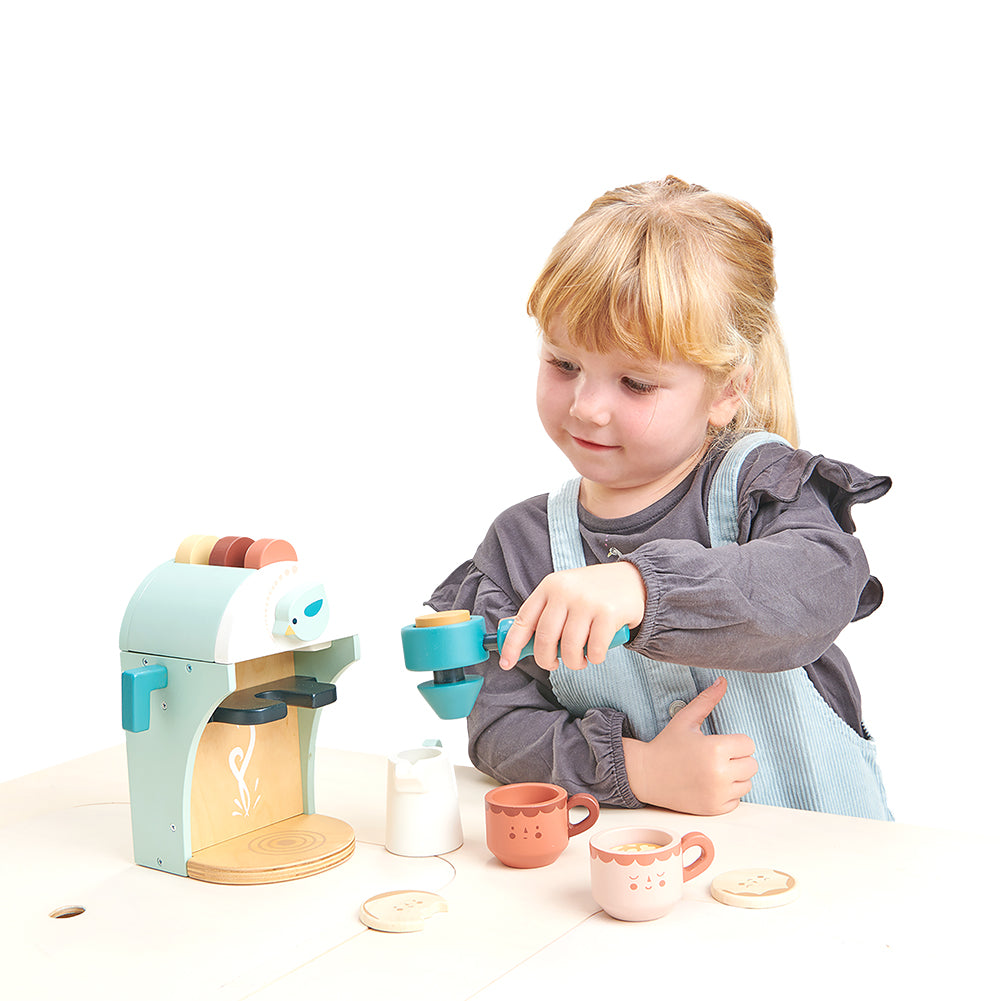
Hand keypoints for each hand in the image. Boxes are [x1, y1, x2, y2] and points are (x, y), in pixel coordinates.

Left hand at [499, 562, 645, 671]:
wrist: (634, 580)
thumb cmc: (593, 593)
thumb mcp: (564, 593)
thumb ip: (543, 613)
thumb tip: (512, 638)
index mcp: (550, 586)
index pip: (523, 619)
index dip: (512, 645)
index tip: (506, 663)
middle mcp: (566, 591)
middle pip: (544, 638)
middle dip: (546, 660)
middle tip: (554, 664)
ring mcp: (587, 602)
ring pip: (569, 648)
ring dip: (574, 663)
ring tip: (580, 660)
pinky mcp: (609, 613)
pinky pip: (594, 650)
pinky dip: (595, 658)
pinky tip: (597, 652)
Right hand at [622, 678, 756, 814]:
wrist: (645, 775)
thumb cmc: (666, 745)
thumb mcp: (685, 720)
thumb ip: (707, 700)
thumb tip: (723, 680)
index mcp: (715, 749)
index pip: (748, 744)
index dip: (735, 742)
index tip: (719, 743)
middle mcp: (719, 773)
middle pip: (752, 765)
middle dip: (737, 759)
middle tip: (716, 757)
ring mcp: (717, 794)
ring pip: (746, 783)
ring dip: (734, 777)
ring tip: (713, 770)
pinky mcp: (714, 809)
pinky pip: (736, 800)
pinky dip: (727, 794)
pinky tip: (709, 785)